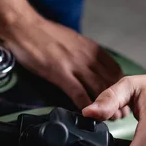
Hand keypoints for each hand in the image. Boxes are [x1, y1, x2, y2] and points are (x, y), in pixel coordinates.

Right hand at [4, 12, 127, 118]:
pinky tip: (88, 114)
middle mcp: (87, 56)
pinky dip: (86, 105)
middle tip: (119, 115)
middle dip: (118, 100)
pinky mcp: (60, 73)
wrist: (24, 26)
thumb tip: (92, 69)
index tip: (121, 98)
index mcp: (92, 48)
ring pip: (98, 89)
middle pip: (110, 82)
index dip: (121, 86)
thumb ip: (85, 55)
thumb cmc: (46, 34)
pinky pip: (78, 93)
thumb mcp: (73, 41)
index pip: (115, 70)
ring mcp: (74, 64)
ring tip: (108, 119)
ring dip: (105, 106)